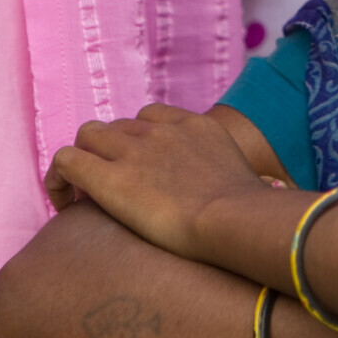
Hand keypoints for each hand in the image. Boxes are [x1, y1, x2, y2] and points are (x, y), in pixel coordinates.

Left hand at [44, 104, 263, 259]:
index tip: (141, 170)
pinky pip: (66, 161)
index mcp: (198, 127)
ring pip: (87, 136)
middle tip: (111, 186)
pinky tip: (65, 203)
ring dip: (84, 159)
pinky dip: (59, 178)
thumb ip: (257, 179)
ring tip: (82, 194)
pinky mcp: (107, 177)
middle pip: (118, 125)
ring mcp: (132, 151)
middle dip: (110, 151)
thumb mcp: (258, 182)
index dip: (140, 141)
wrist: (233, 219)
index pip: (154, 118)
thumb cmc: (251, 213)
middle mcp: (162, 131)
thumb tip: (277, 188)